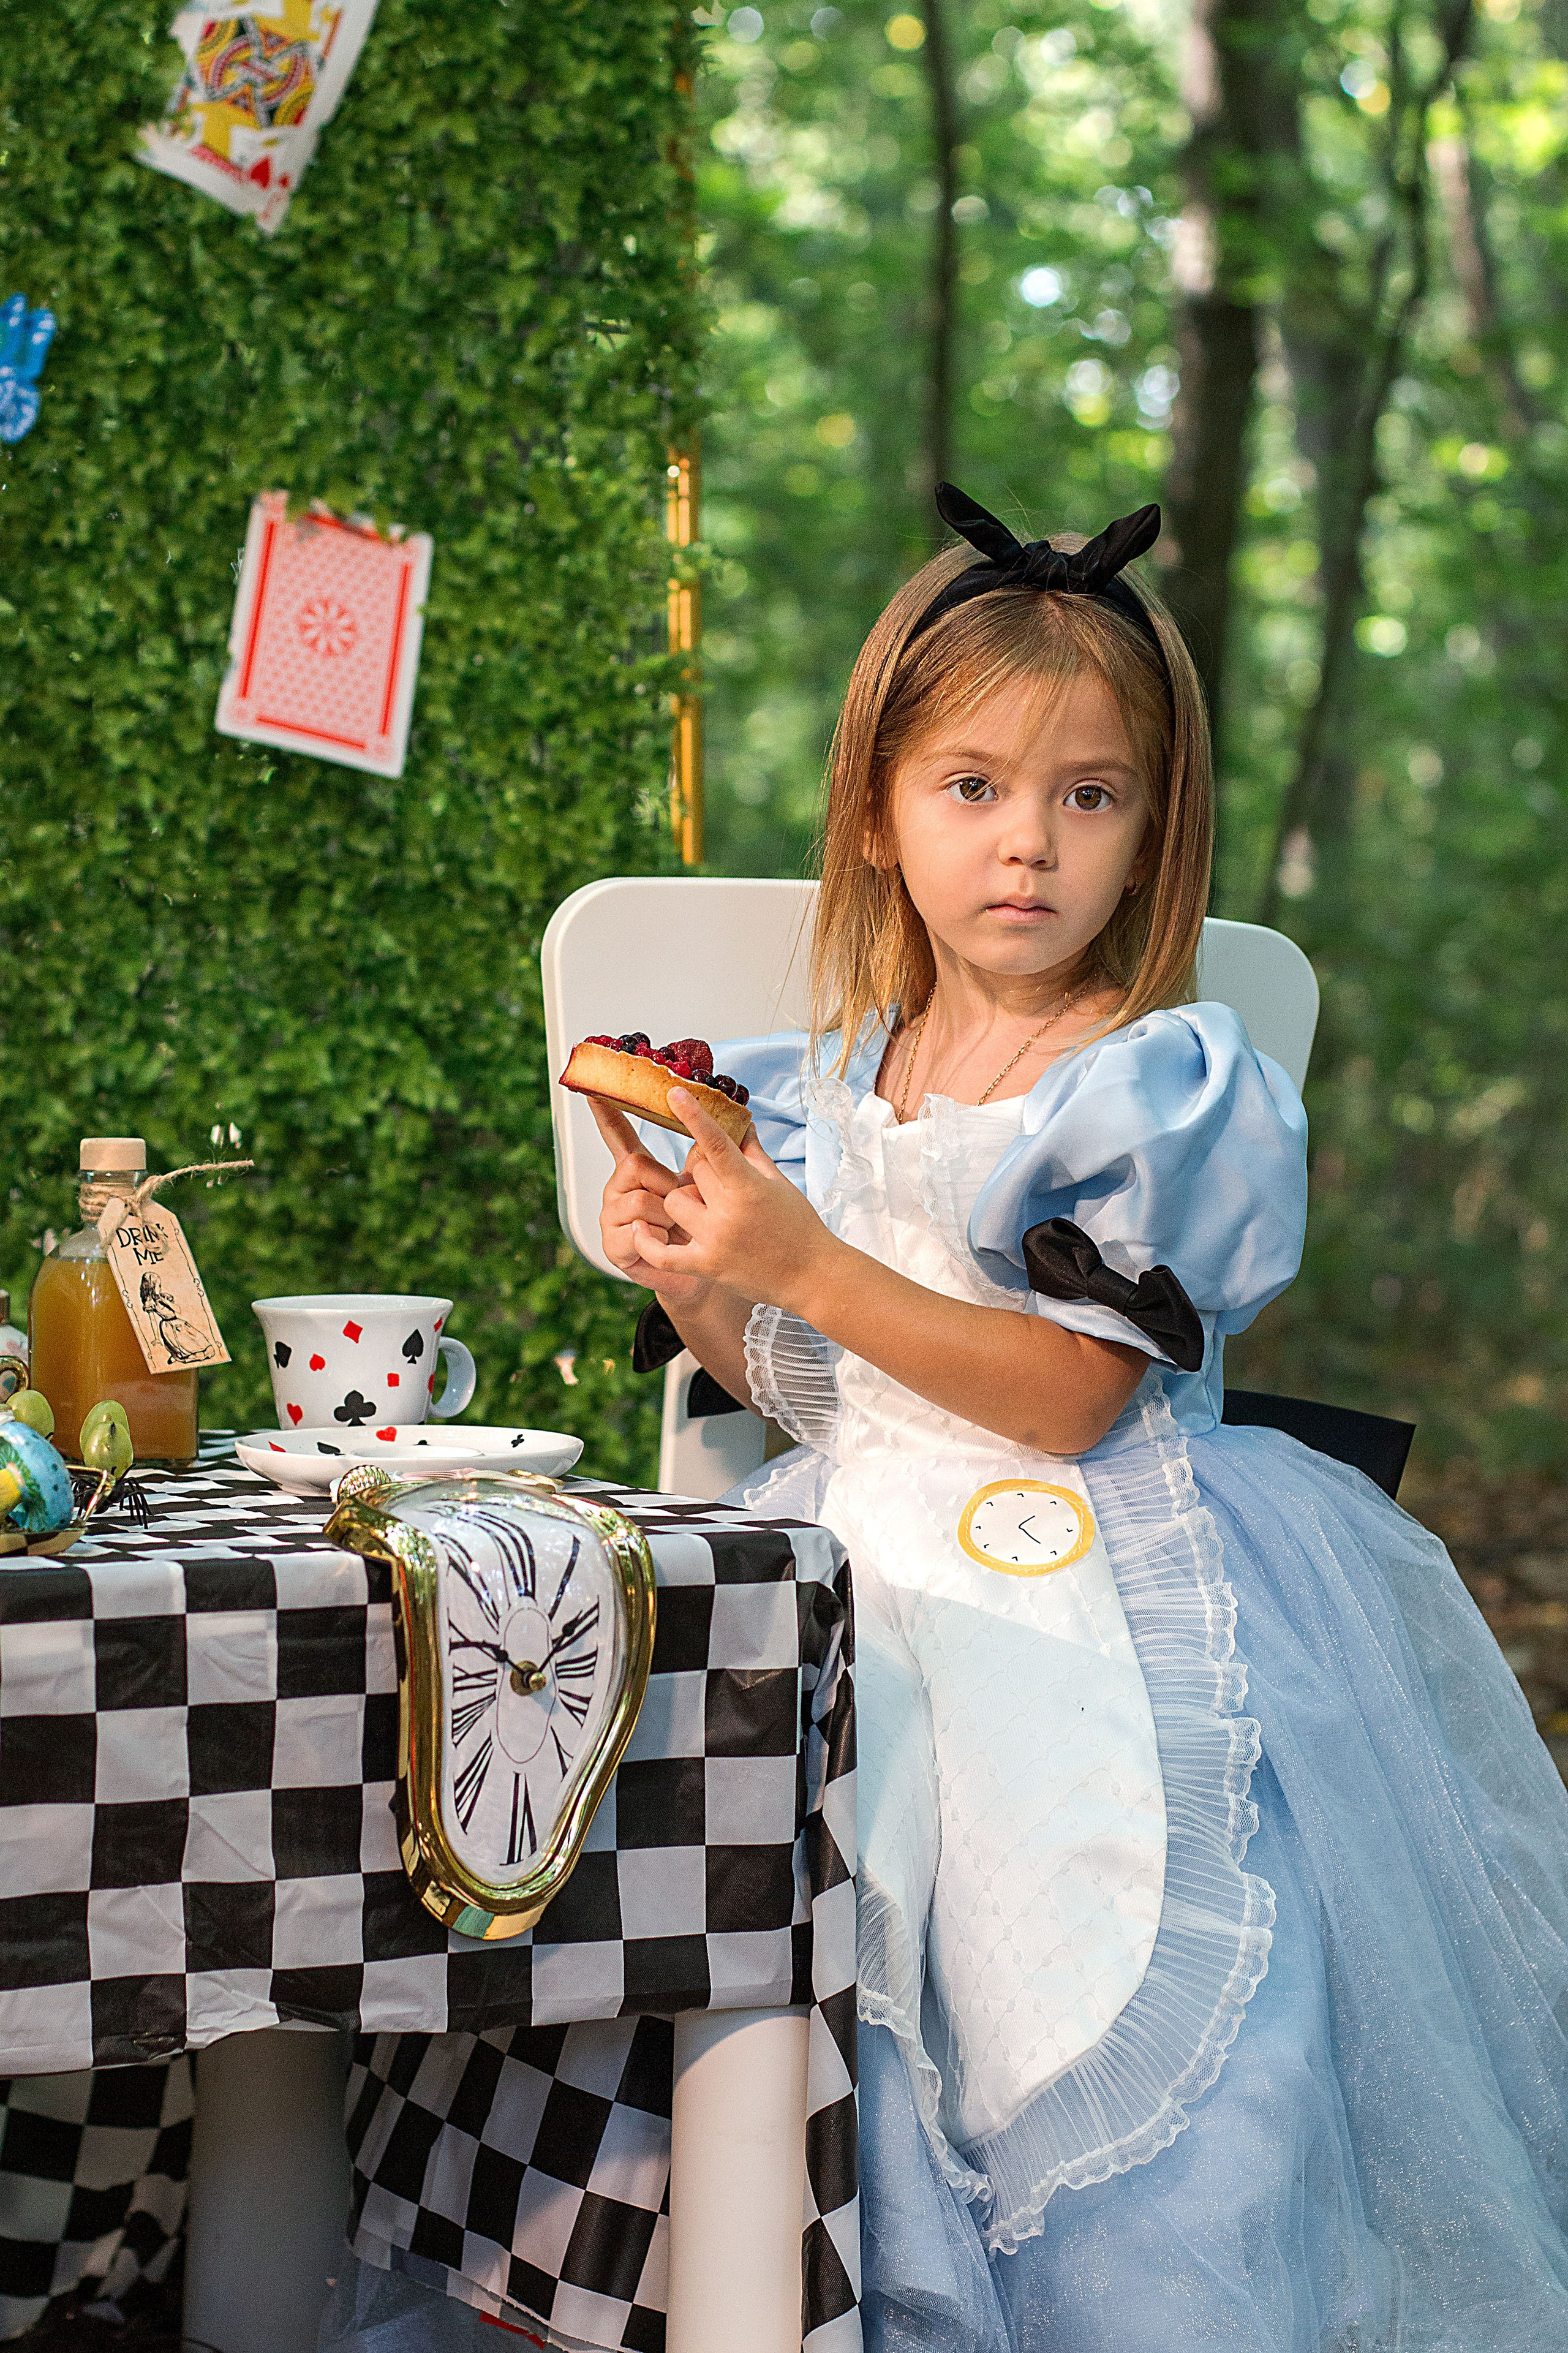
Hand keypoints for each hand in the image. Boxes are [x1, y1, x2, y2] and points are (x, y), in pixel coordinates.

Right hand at [590, 1099, 711, 1304]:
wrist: (696, 1275)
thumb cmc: (697, 1228)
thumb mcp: (699, 1186)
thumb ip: (701, 1158)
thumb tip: (730, 1122)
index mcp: (635, 1169)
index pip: (618, 1134)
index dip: (607, 1111)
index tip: (594, 1089)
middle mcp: (617, 1187)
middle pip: (637, 1164)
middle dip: (667, 1184)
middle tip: (679, 1205)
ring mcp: (611, 1215)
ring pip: (641, 1199)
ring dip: (667, 1216)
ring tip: (674, 1230)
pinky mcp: (612, 1243)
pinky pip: (637, 1229)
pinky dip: (658, 1238)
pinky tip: (663, 1244)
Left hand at [631, 1090, 839, 1314]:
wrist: (812, 1276)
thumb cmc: (800, 1227)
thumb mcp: (780, 1185)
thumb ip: (754, 1153)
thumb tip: (741, 1123)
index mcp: (749, 1187)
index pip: (716, 1143)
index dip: (695, 1116)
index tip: (676, 1093)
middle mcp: (729, 1212)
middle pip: (693, 1172)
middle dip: (704, 1171)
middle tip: (721, 1182)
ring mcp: (715, 1241)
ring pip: (674, 1202)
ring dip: (684, 1200)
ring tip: (705, 1209)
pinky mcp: (706, 1266)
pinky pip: (662, 1253)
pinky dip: (648, 1241)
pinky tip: (642, 1227)